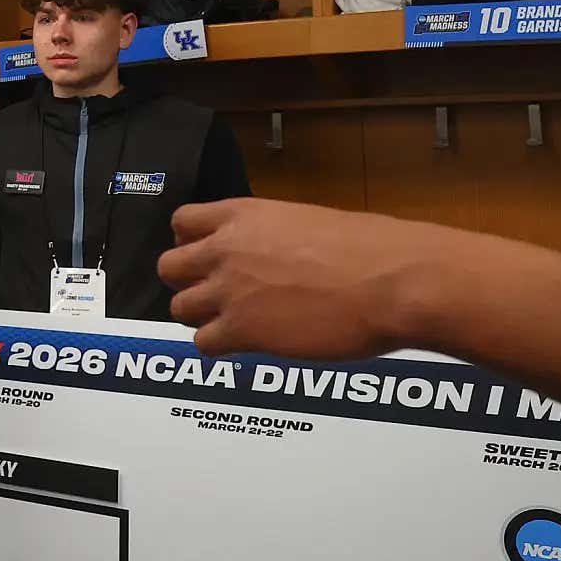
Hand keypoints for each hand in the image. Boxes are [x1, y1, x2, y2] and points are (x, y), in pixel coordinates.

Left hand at [160, 199, 420, 359]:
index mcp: (243, 214)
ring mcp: (228, 291)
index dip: (190, 242)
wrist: (391, 281)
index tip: (207, 256)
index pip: (183, 222)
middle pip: (169, 267)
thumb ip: (274, 239)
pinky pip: (203, 343)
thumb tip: (274, 256)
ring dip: (202, 316)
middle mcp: (224, 249)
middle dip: (187, 282)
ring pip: (179, 308)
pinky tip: (246, 344)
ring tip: (233, 322)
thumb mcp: (309, 223)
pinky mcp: (241, 330)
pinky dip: (219, 346)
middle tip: (216, 294)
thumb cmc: (371, 248)